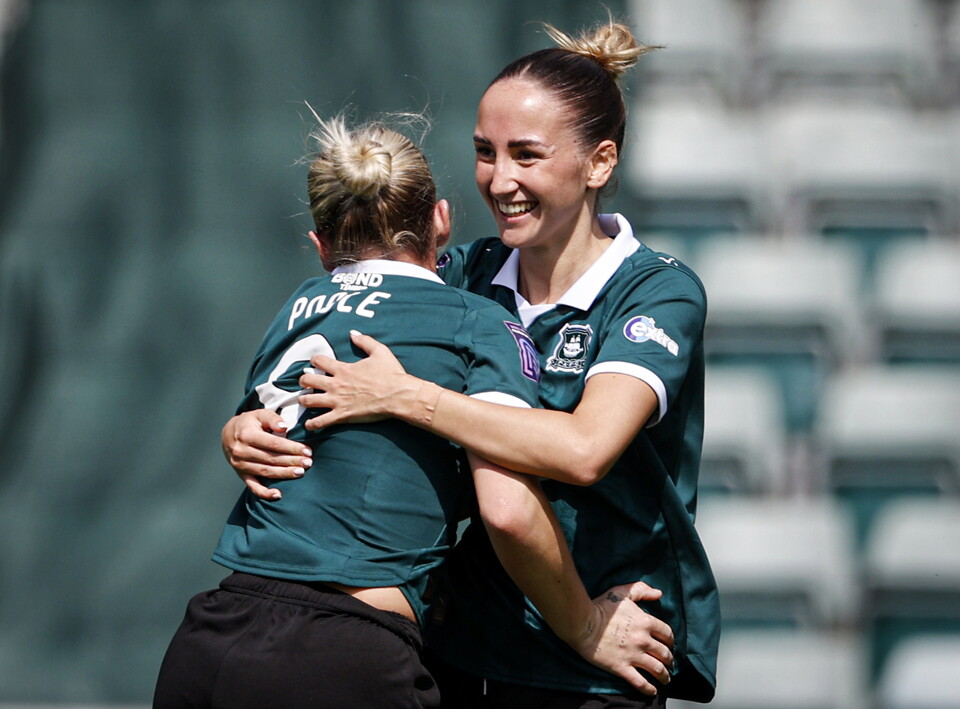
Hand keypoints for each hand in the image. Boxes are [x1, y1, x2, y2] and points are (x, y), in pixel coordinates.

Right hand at [221, 410, 312, 500]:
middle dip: (292, 461)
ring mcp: (241, 465)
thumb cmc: (248, 423)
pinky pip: (253, 486)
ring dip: (284, 474)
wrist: (228, 434)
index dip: (291, 448)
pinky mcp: (241, 474)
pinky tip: (277, 495)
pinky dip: (264, 493)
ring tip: (300, 472)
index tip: (306, 450)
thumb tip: (284, 427)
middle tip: (308, 463)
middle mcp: (242, 451)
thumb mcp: (259, 414)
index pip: (273, 443)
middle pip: (271, 458)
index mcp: (247, 435)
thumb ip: (272, 418)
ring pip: (266, 472)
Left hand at [298, 330, 417, 429]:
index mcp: (343, 369)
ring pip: (309, 400)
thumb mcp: (380, 351)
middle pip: (308, 380)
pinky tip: (309, 425)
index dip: (314, 360)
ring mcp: (337, 401)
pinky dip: (312, 424)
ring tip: (303, 401)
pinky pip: (321, 421)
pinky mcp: (342, 415)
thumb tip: (352, 333)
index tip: (315, 363)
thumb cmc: (391, 374)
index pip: (319, 361)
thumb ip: (364, 341)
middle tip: (305, 383)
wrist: (398, 395)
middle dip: (303, 381)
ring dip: (303, 400)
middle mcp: (336, 384)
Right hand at [572, 581, 674, 695]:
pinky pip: (640, 682)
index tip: (669, 644)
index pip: (667, 634)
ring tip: (665, 679)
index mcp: (646, 622)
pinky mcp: (622, 668)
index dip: (670, 640)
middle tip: (668, 663)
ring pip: (657, 670)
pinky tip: (652, 691)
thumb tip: (658, 593)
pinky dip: (649, 689)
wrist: (582, 623)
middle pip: (665, 654)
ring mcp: (633, 656)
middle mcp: (643, 640)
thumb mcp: (622, 592)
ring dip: (664, 676)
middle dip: (669, 660)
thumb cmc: (601, 606)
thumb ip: (641, 590)